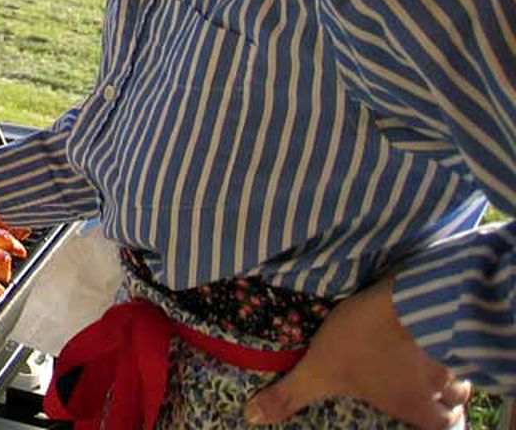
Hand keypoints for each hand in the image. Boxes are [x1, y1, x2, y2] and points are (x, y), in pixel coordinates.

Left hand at [244, 275, 470, 428]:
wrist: (407, 297)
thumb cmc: (364, 340)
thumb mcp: (319, 369)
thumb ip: (289, 395)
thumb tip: (253, 417)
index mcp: (415, 407)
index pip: (441, 428)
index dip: (437, 424)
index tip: (428, 417)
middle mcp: (441, 388)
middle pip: (455, 405)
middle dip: (445, 401)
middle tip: (426, 391)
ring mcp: (453, 356)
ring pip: (461, 376)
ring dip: (448, 372)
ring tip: (429, 363)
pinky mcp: (456, 323)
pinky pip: (461, 342)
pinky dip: (451, 342)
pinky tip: (436, 330)